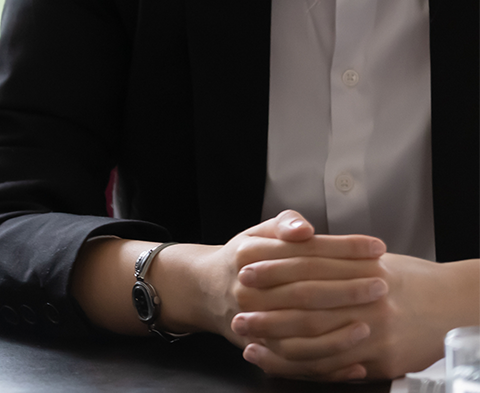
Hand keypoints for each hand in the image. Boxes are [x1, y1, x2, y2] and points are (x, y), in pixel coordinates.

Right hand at [73, 211, 383, 340]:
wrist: (205, 290)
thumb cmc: (244, 259)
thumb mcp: (258, 232)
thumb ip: (284, 224)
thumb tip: (305, 229)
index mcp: (250, 254)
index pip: (305, 251)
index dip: (343, 248)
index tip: (376, 248)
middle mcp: (249, 288)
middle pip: (305, 289)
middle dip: (348, 287)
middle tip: (382, 284)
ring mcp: (253, 320)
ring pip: (301, 328)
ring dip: (340, 328)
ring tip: (373, 320)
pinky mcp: (260, 347)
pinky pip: (298, 361)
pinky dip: (329, 363)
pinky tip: (358, 360)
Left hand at [233, 249, 469, 381]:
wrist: (456, 304)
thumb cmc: (412, 280)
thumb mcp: (376, 260)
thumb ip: (337, 256)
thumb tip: (295, 244)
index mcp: (362, 268)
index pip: (308, 265)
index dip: (273, 268)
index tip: (244, 270)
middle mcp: (367, 300)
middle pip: (305, 304)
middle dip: (267, 310)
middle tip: (236, 313)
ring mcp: (376, 331)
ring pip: (317, 340)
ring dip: (277, 343)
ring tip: (248, 342)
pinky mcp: (382, 359)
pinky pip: (335, 366)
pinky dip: (303, 366)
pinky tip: (279, 363)